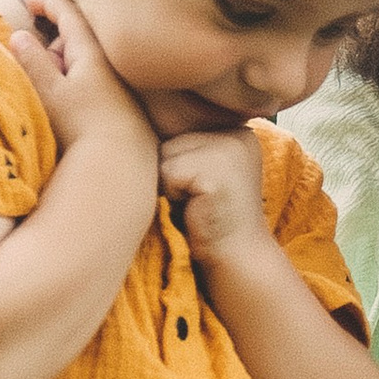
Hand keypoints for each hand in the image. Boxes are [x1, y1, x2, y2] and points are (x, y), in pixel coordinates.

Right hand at [4, 0, 156, 177]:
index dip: (45, 1)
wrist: (120, 165)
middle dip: (51, 47)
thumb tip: (19, 36)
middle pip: (74, 39)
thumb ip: (33, 61)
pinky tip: (71, 114)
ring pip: (81, 64)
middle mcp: (108, 63)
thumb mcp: (50, 92)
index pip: (67, 13)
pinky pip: (91, 84)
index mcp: (90, 52)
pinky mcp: (121, 105)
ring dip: (62, 71)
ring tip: (54, 99)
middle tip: (38, 72)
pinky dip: (75, 87)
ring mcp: (116, 84)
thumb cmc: (81, 127)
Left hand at [158, 123, 269, 267]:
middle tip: (199, 198)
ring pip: (166, 154)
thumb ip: (188, 144)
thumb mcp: (205, 169)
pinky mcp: (215, 170)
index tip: (202, 188)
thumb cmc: (212, 216)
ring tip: (197, 202)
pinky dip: (173, 195)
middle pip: (172, 140)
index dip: (180, 164)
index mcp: (237, 130)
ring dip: (171, 183)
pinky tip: (196, 208)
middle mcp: (237, 133)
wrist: (237, 256)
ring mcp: (229, 149)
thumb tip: (141, 122)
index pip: (182, 130)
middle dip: (174, 171)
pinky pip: (168, 173)